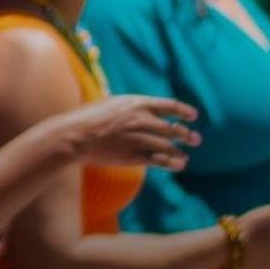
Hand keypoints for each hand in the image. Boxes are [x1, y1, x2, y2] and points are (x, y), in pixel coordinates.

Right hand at [53, 95, 199, 170]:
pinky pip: (159, 160)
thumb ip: (127, 106)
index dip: (184, 111)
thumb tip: (135, 106)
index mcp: (137, 104)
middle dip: (186, 135)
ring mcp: (139, 138)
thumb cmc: (85, 118)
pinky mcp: (134, 156)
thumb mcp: (109, 103)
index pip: (169, 106)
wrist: (74, 136)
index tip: (193, 116)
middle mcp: (142, 120)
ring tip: (185, 158)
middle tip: (195, 139)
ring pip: (168, 146)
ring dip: (179, 152)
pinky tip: (178, 165)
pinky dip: (171, 163)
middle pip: (172, 128)